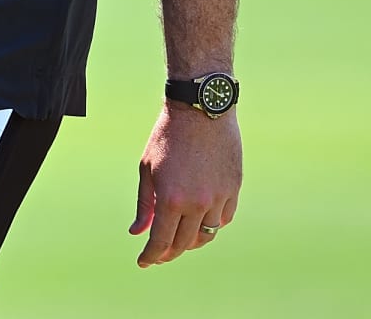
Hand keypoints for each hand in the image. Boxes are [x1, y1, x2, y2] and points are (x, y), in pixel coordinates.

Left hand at [129, 104, 241, 266]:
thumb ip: (144, 204)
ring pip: (206, 234)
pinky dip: (211, 224)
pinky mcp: (234, 189)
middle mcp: (197, 204)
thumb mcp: (147, 168)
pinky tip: (200, 220)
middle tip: (159, 254)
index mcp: (171, 199)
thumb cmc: (167, 136)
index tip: (143, 262)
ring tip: (179, 238)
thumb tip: (137, 232)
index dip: (151, 256)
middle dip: (168, 253)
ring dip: (191, 241)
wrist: (201, 109)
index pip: (160, 241)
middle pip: (184, 243)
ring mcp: (219, 198)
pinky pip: (224, 218)